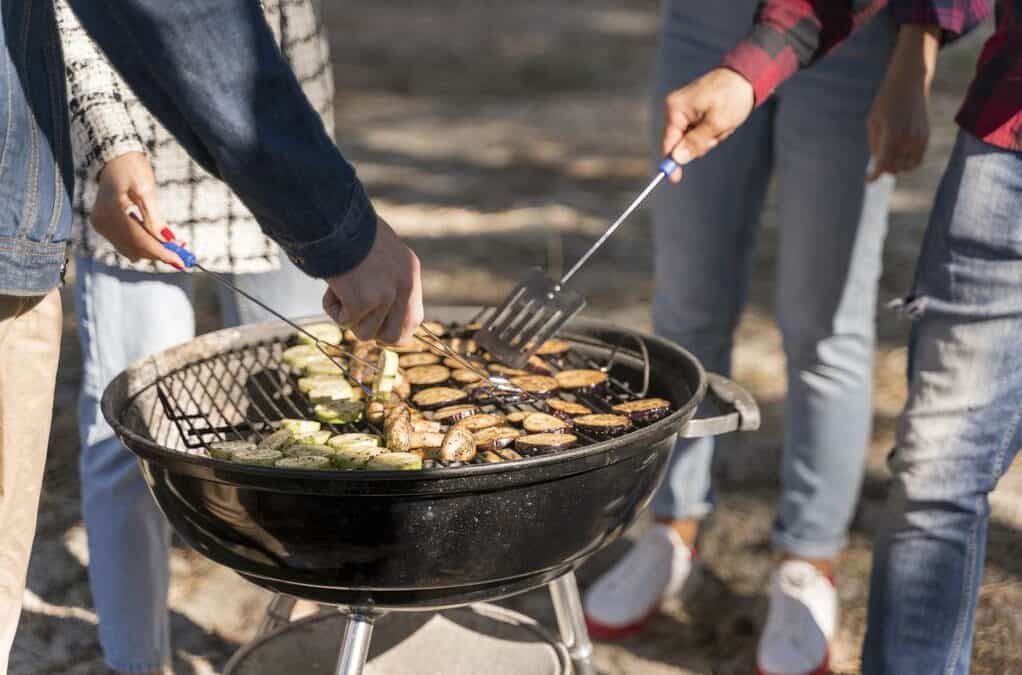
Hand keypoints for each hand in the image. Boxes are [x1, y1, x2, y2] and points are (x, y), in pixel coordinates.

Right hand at [90, 151, 184, 267]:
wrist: (114, 157)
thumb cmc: (131, 167)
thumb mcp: (146, 190)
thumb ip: (155, 217)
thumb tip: (168, 240)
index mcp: (111, 211)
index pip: (139, 241)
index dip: (162, 253)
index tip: (182, 263)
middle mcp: (102, 222)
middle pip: (135, 248)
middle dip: (160, 252)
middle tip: (184, 253)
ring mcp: (101, 225)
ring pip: (131, 249)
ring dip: (153, 250)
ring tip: (175, 244)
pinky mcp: (104, 225)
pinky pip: (126, 243)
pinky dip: (143, 244)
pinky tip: (158, 238)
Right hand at [322, 217, 423, 343]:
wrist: (334, 218)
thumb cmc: (349, 228)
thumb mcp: (381, 252)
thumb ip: (386, 277)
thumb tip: (376, 307)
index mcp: (410, 272)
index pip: (414, 320)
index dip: (394, 330)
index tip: (378, 332)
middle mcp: (404, 286)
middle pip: (394, 336)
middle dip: (374, 334)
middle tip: (355, 317)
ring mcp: (386, 295)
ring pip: (365, 332)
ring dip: (348, 316)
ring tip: (341, 288)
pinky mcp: (363, 300)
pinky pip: (344, 321)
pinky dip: (332, 307)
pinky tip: (331, 285)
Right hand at [661, 68, 754, 182]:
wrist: (746, 75)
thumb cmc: (732, 95)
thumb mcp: (717, 124)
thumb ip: (695, 142)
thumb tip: (677, 158)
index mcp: (676, 108)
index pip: (668, 142)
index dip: (671, 162)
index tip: (675, 180)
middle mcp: (676, 108)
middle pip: (682, 142)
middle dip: (702, 143)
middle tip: (719, 132)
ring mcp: (685, 109)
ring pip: (693, 138)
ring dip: (710, 137)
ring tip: (723, 123)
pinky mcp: (694, 110)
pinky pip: (699, 130)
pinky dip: (712, 131)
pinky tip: (722, 120)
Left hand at [866, 26, 938, 181]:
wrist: (909, 84)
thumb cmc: (885, 102)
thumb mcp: (872, 122)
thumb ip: (874, 144)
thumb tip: (876, 163)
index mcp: (891, 137)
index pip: (882, 165)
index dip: (874, 176)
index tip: (868, 181)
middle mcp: (907, 140)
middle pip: (895, 168)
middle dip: (885, 169)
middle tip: (877, 165)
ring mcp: (919, 139)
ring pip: (908, 166)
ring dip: (897, 167)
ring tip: (889, 159)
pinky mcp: (926, 137)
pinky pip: (918, 159)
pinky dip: (908, 162)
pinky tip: (900, 156)